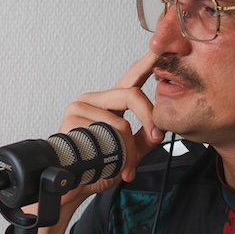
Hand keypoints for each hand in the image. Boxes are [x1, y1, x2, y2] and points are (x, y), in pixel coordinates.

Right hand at [62, 52, 165, 190]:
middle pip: (130, 94)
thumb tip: (160, 129)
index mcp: (108, 102)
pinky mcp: (73, 119)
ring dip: (130, 147)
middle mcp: (93, 100)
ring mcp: (80, 108)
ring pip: (121, 120)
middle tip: (157, 135)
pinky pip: (107, 131)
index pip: (132, 77)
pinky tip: (107, 160)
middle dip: (148, 115)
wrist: (72, 185)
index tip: (162, 48)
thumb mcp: (130, 151)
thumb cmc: (97, 167)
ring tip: (125, 164)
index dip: (148, 62)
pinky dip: (116, 150)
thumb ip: (146, 137)